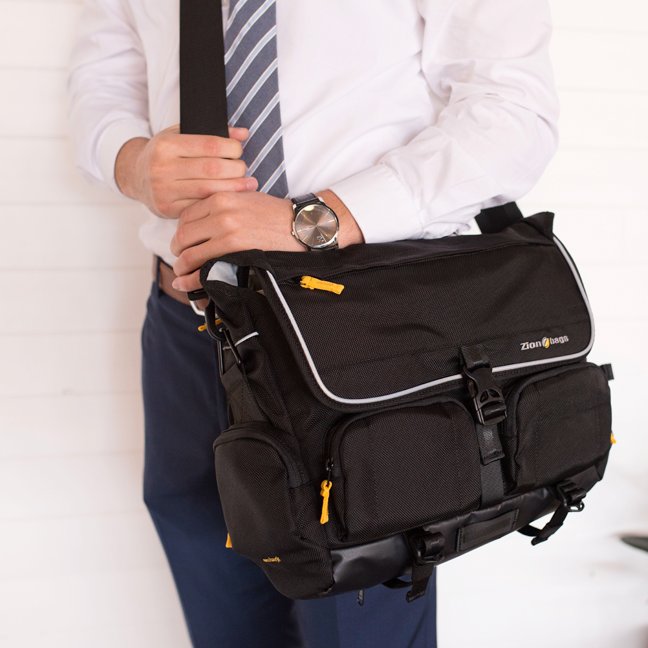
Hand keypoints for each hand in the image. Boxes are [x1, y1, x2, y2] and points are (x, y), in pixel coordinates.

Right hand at [114, 124, 256, 217]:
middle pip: (212, 169)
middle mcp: (162, 168)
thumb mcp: (180, 135)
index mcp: (166, 145)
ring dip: (234, 188)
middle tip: (244, 169)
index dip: (231, 147)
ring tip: (248, 184)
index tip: (239, 150)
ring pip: (208, 191)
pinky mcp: (167, 209)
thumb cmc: (165, 154)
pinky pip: (201, 207)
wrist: (135, 176)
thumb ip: (211, 133)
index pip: (209, 145)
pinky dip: (219, 202)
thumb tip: (243, 134)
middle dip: (235, 169)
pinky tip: (231, 198)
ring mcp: (164, 190)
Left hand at [170, 191, 300, 290]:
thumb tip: (205, 224)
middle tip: (180, 262)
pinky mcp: (235, 250)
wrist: (301, 225)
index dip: (180, 233)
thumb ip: (224, 206)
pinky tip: (185, 284)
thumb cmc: (277, 215)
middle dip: (178, 251)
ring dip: (181, 267)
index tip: (183, 244)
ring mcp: (226, 231)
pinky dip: (190, 279)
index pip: (186, 216)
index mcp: (221, 197)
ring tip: (182, 276)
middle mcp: (220, 212)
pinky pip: (203, 266)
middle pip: (183, 235)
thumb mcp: (247, 199)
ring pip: (188, 252)